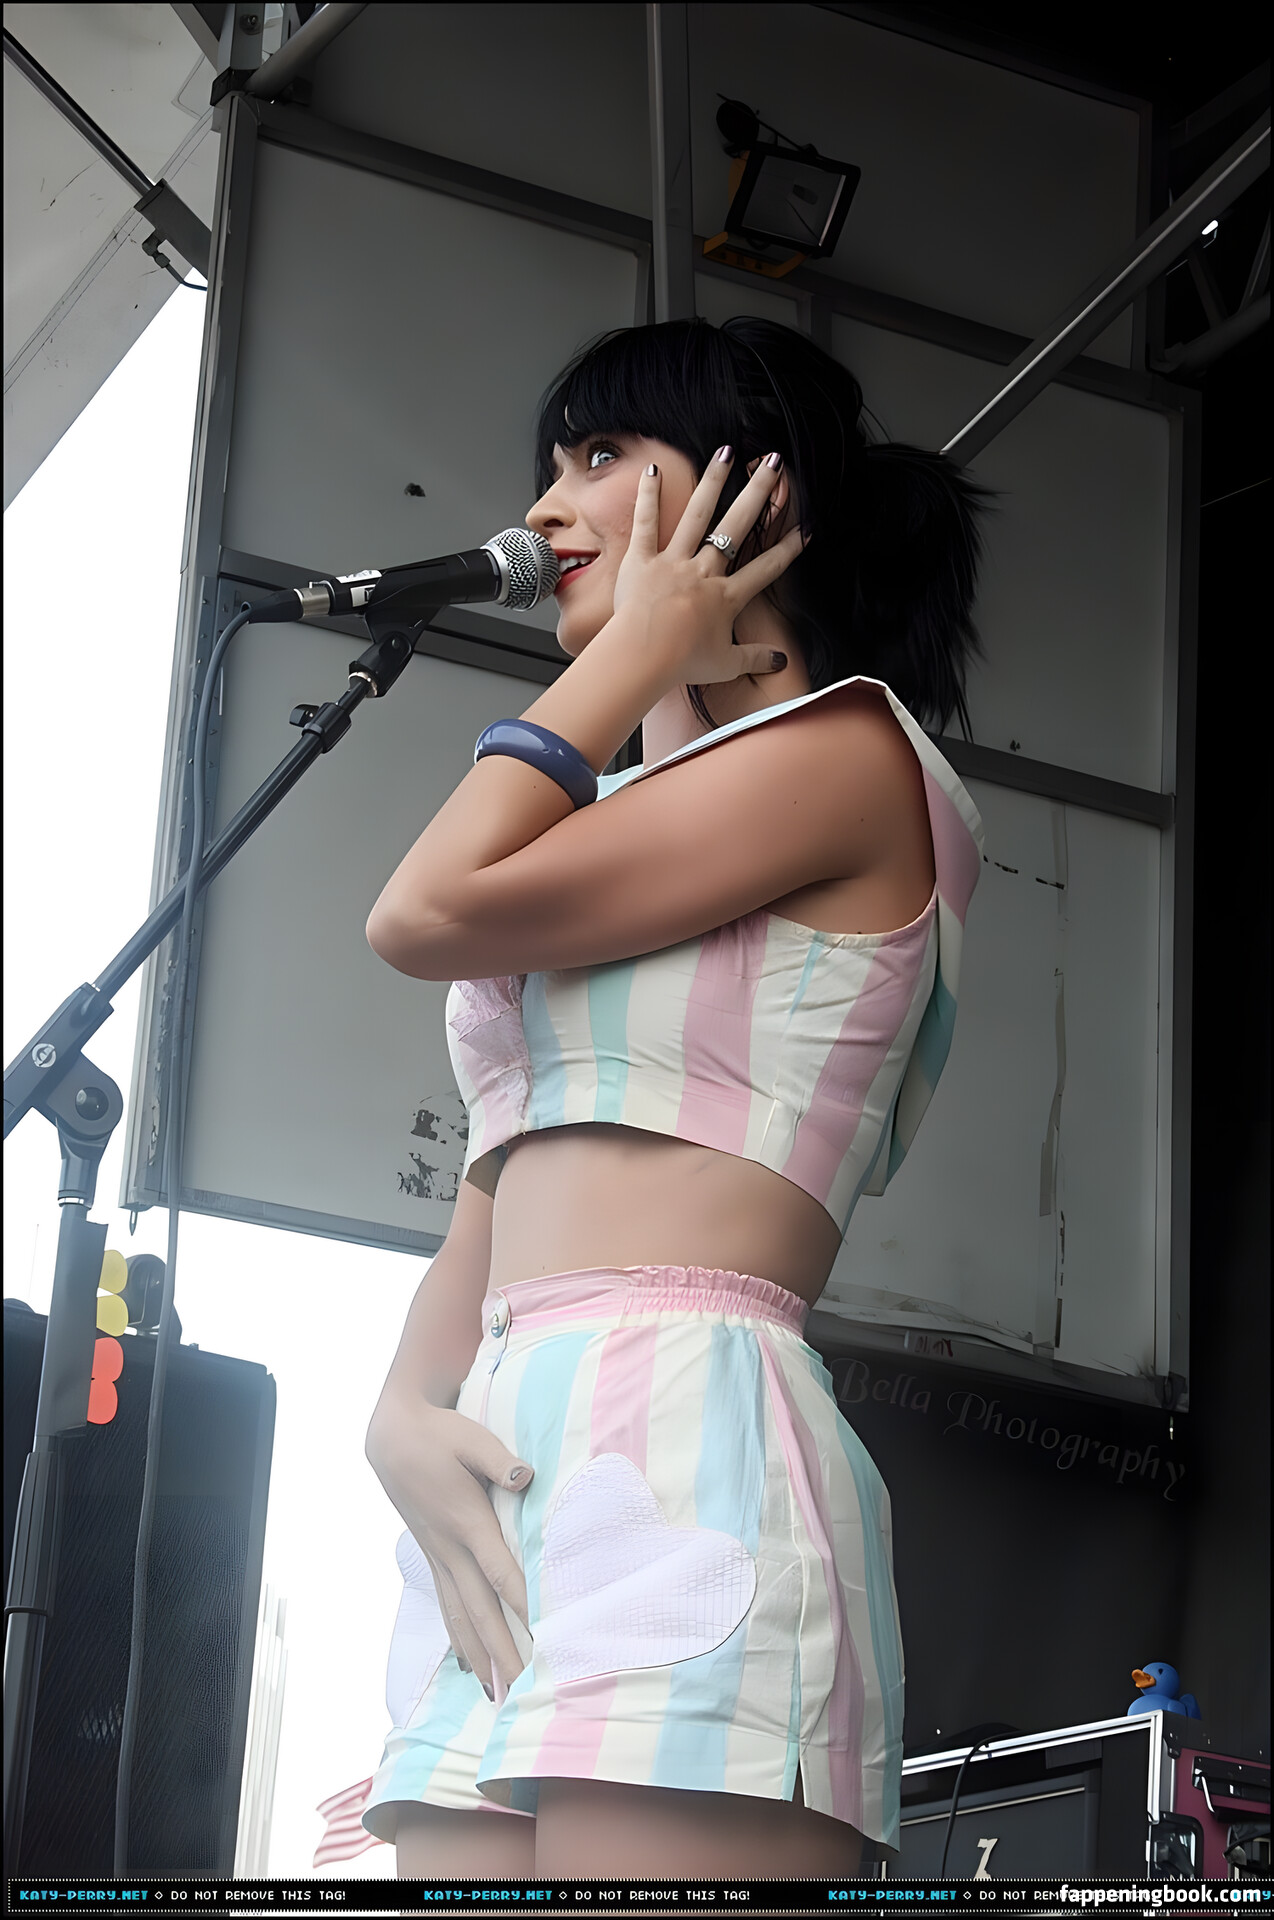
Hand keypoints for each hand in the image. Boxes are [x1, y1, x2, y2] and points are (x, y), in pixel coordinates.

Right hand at [367, 1396, 532, 1694]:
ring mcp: (438, 1554)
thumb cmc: (438, 1434)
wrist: (391, 1436)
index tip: (543, 1636)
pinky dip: (459, 1637)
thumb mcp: (470, 1438)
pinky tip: (468, 1661)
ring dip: (479, 1656)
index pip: (500, 1571)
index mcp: (465, 1520)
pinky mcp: (432, 1554)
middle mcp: (449, 1547)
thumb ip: (499, 1460)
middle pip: (480, 1609)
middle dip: (502, 1652)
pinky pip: (447, 1604)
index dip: (522, 1604)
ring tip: (496, 1693)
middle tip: (522, 1691)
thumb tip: (526, 1476)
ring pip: (460, 1615)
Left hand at [611, 447, 806, 687]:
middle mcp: (704, 571)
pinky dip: (648, 497)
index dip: (787, 549)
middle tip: (773, 463)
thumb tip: (781, 661)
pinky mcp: (643, 559)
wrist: (644, 656)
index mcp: (726, 597)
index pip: (765, 569)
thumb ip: (754, 659)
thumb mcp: (726, 664)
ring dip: (713, 481)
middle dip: (758, 492)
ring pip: (697, 514)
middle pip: (736, 526)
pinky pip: (646, 523)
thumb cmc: (683, 663)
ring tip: (726, 451)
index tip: (805, 529)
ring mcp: (674, 561)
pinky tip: (653, 470)